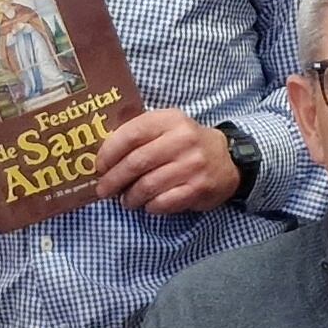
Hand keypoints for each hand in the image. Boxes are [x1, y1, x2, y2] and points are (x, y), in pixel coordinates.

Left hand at [92, 109, 241, 215]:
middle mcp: (183, 140)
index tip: (99, 166)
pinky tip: (148, 205)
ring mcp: (192, 165)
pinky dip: (150, 207)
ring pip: (147, 186)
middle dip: (114, 179)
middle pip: (136, 162)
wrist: (228, 159)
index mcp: (170, 120)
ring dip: (130, 197)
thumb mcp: (167, 127)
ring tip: (126, 201)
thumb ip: (139, 134)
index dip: (109, 152)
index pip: (132, 134)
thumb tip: (103, 158)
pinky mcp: (198, 188)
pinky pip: (163, 202)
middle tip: (103, 190)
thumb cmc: (186, 144)